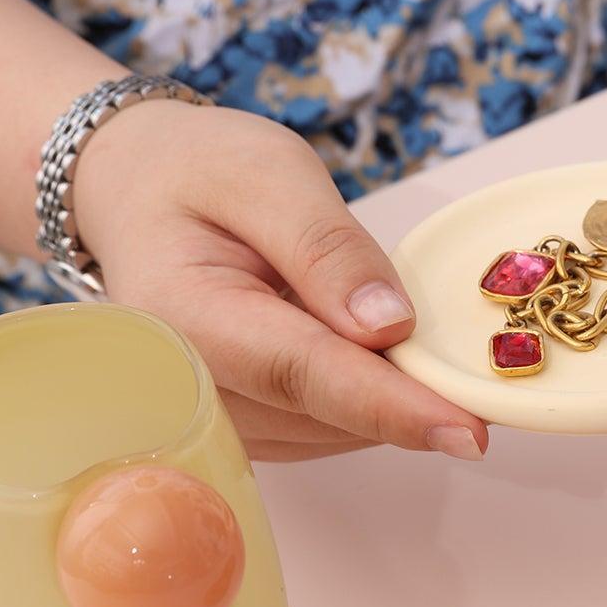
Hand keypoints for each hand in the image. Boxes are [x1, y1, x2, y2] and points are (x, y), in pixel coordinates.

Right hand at [73, 100, 487, 463]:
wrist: (139, 196)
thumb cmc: (200, 174)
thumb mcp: (266, 174)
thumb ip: (326, 247)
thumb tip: (389, 325)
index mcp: (186, 317)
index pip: (303, 373)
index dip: (391, 406)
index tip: (468, 431)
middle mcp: (191, 388)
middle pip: (331, 413)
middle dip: (411, 393)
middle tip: (467, 350)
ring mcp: (217, 420)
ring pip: (341, 430)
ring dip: (390, 390)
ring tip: (382, 316)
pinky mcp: (248, 430)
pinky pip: (332, 428)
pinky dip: (370, 395)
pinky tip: (366, 345)